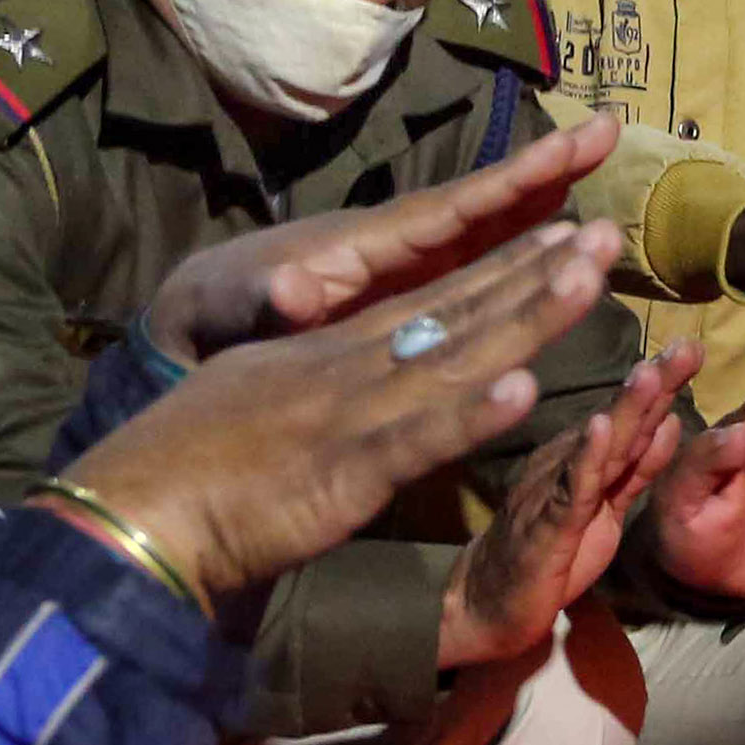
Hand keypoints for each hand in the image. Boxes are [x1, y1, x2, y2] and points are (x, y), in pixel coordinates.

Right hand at [49, 223, 624, 606]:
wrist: (135, 510)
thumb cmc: (185, 468)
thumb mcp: (256, 403)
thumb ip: (310, 389)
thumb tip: (339, 383)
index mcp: (329, 354)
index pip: (432, 303)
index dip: (501, 271)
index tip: (559, 238)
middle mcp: (348, 367)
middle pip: (460, 313)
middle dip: (538, 273)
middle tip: (609, 234)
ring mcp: (350, 412)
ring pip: (457, 359)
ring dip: (528, 319)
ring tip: (590, 280)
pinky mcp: (343, 470)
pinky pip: (418, 440)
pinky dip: (470, 415)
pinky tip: (525, 391)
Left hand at [142, 117, 618, 365]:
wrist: (196, 325)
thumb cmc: (216, 314)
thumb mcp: (235, 309)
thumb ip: (266, 298)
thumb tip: (293, 288)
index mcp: (365, 246)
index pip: (453, 207)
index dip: (511, 182)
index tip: (568, 147)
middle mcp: (397, 247)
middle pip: (485, 205)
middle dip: (545, 170)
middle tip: (612, 128)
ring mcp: (406, 272)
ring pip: (489, 234)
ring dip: (546, 208)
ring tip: (606, 178)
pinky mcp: (407, 302)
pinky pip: (476, 271)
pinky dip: (520, 252)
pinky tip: (561, 253)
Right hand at [438, 341, 702, 669]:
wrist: (489, 603)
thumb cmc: (551, 554)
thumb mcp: (607, 507)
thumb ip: (637, 468)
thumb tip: (671, 422)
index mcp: (583, 458)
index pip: (628, 417)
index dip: (661, 384)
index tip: (692, 347)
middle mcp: (566, 462)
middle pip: (617, 418)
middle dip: (653, 383)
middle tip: (686, 347)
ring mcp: (553, 490)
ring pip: (595, 446)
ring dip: (623, 409)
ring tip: (649, 373)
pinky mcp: (546, 526)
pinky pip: (569, 489)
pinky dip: (586, 458)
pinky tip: (600, 429)